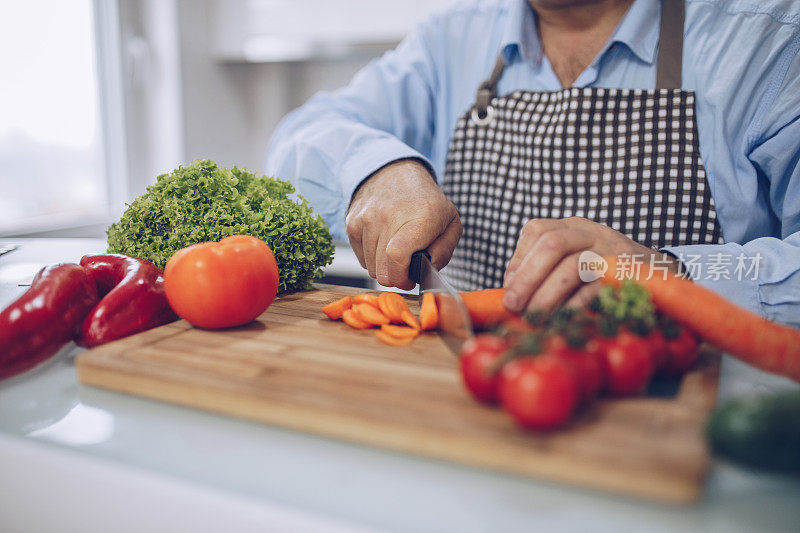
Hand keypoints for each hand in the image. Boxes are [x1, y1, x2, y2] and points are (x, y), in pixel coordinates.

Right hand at [346, 160, 461, 289]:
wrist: (394, 172)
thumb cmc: (425, 201)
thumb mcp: (451, 222)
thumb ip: (445, 250)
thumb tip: (429, 270)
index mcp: (421, 217)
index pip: (397, 255)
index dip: (401, 276)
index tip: (410, 278)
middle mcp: (389, 216)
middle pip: (383, 270)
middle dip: (396, 278)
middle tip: (406, 268)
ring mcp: (367, 219)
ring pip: (371, 268)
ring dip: (385, 267)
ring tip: (396, 252)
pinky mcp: (352, 223)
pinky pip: (361, 258)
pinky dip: (372, 258)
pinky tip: (383, 244)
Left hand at [502, 217, 679, 311]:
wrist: (663, 274)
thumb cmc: (605, 273)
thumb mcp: (576, 258)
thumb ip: (545, 269)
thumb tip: (508, 292)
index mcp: (574, 226)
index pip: (537, 229)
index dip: (518, 259)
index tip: (508, 287)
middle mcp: (592, 233)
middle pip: (552, 244)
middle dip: (527, 277)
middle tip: (513, 305)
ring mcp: (612, 253)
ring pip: (572, 267)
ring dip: (547, 295)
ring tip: (533, 316)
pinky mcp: (626, 278)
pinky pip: (595, 291)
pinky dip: (573, 308)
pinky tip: (561, 321)